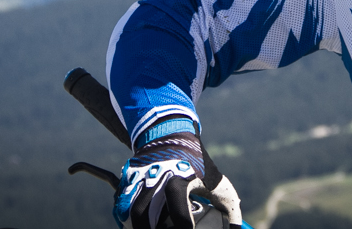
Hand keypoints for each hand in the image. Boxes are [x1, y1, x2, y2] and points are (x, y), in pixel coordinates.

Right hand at [113, 119, 241, 228]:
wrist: (169, 133)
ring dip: (142, 226)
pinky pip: (122, 206)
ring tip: (156, 228)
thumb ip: (229, 208)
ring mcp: (138, 178)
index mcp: (180, 179)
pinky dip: (129, 220)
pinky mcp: (127, 180)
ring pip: (130, 214)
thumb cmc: (197, 161)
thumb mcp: (217, 181)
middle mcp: (155, 179)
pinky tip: (144, 224)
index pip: (180, 216)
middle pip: (145, 219)